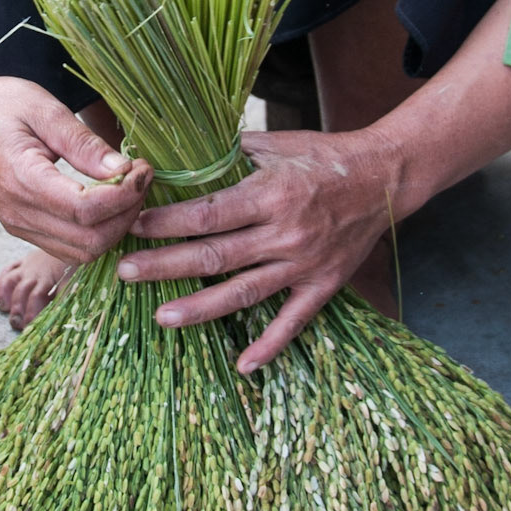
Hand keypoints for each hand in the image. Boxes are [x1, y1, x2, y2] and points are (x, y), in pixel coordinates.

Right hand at [0, 75, 152, 264]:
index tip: (142, 168)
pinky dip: (97, 232)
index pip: (86, 210)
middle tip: (141, 178)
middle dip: (127, 214)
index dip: (125, 195)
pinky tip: (107, 201)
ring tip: (127, 190)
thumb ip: (84, 143)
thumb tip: (124, 170)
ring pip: (83, 253)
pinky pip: (70, 248)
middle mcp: (18, 213)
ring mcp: (18, 226)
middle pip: (90, 241)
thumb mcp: (45, 109)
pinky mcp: (23, 229)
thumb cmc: (0, 106)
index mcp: (22, 179)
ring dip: (115, 227)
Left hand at [117, 126, 399, 369]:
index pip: (208, 214)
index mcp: (271, 194)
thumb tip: (179, 155)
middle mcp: (285, 233)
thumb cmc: (324, 155)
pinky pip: (293, 322)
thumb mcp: (276, 143)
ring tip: (162, 318)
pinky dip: (270, 346)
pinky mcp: (323, 286)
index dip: (168, 223)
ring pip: (244, 293)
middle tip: (125, 273)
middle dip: (166, 266)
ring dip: (201, 308)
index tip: (133, 227)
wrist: (384, 177)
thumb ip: (229, 153)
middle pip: (215, 256)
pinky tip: (242, 367)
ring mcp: (304, 265)